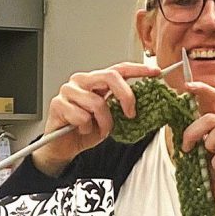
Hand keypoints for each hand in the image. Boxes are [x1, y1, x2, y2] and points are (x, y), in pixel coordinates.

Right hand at [34, 62, 156, 173]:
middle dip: (126, 96)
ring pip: (97, 102)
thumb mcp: (111, 117)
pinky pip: (82, 116)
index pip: (119, 68)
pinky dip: (86, 128)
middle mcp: (82, 81)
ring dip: (104, 123)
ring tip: (99, 130)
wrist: (63, 146)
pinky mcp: (58, 104)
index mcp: (96, 80)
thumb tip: (146, 102)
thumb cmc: (86, 130)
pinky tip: (81, 130)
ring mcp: (69, 90)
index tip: (156, 73)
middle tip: (131, 114)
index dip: (138, 70)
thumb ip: (121, 106)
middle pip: (110, 77)